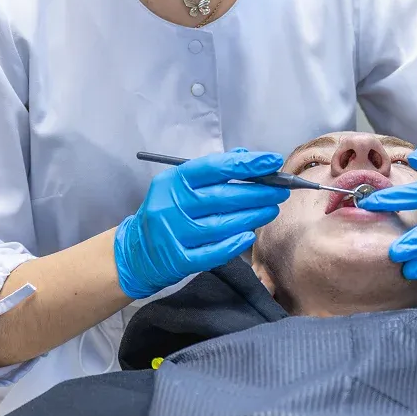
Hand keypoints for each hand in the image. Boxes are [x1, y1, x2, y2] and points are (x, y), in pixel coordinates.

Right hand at [114, 149, 287, 298]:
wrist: (135, 252)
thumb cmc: (165, 212)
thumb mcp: (180, 186)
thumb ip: (211, 171)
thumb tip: (245, 156)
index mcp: (173, 182)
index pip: (214, 168)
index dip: (246, 164)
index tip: (272, 161)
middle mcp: (171, 206)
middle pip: (222, 197)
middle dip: (258, 192)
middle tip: (282, 190)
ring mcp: (174, 234)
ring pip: (221, 224)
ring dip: (252, 217)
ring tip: (271, 210)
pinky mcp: (178, 259)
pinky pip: (212, 252)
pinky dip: (233, 244)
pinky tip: (249, 236)